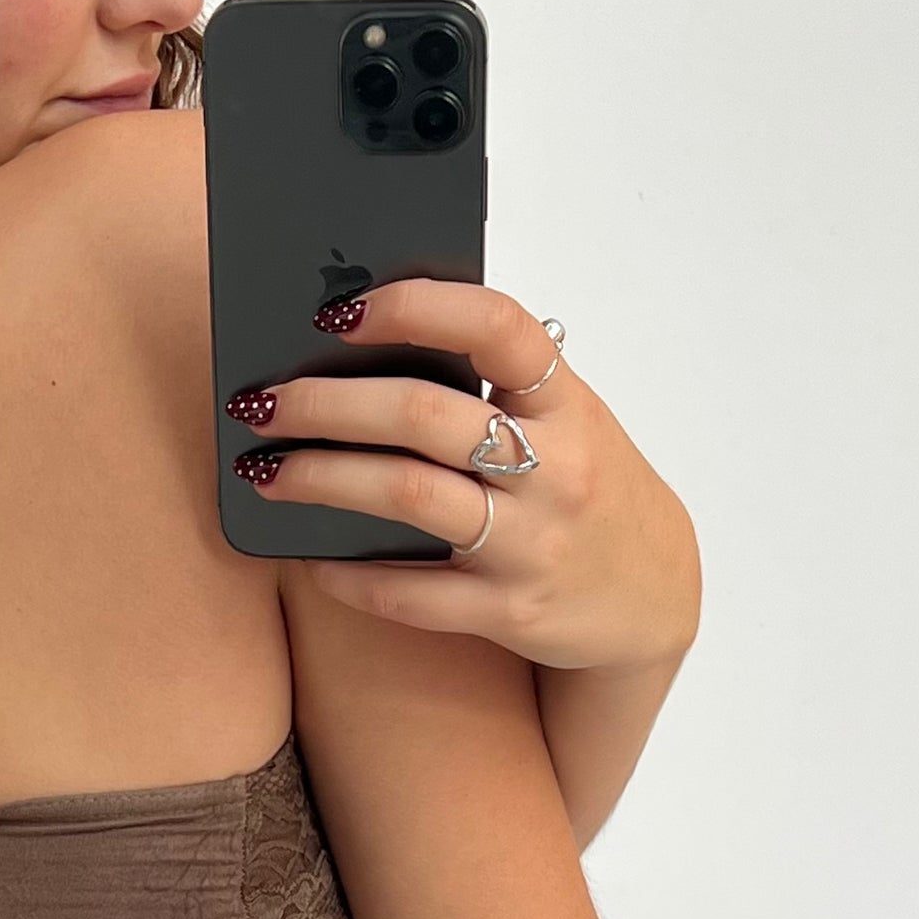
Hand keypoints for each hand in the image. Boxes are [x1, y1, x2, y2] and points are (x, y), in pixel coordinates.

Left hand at [229, 282, 698, 673]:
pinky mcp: (509, 611)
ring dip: (320, 478)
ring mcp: (532, 543)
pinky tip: (310, 559)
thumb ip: (496, 385)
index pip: (496, 327)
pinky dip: (350, 576)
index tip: (341, 312)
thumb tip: (367, 343)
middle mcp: (554, 468)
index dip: (415, 307)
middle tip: (263, 403)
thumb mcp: (567, 421)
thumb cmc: (590, 490)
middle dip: (327, 403)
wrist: (655, 597)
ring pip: (406, 496)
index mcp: (567, 402)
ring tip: (265, 471)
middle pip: (422, 416)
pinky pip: (410, 594)